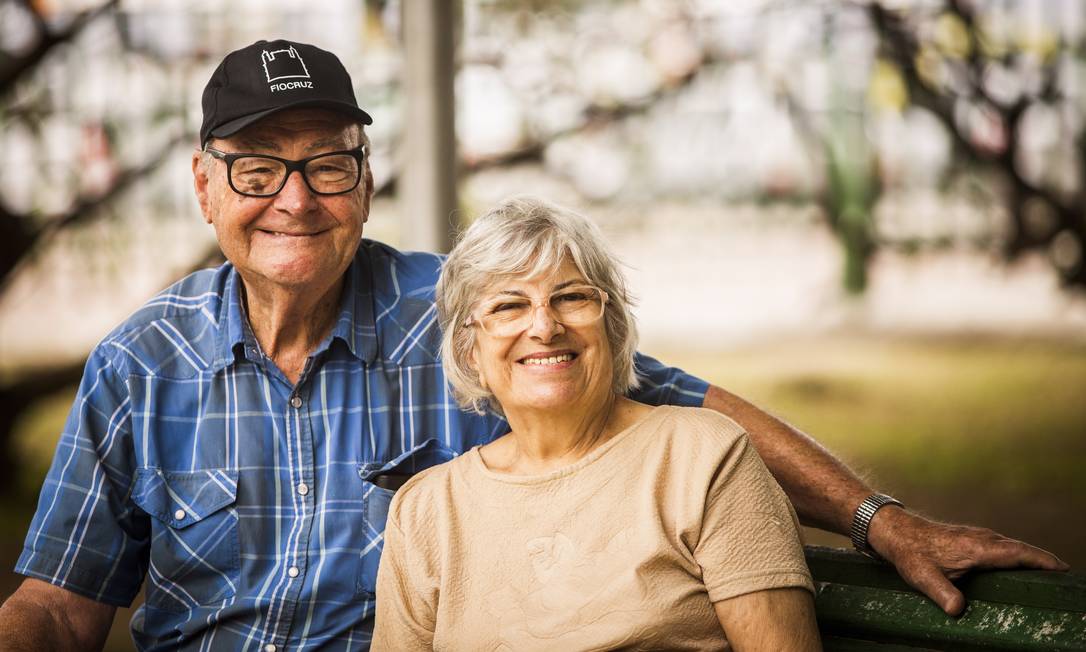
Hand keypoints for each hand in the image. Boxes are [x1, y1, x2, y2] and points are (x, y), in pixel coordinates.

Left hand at [866, 507, 1069, 616]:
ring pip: (1012, 546)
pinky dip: (1018, 554)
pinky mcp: (973, 538)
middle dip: (1044, 561)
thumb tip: (958, 610)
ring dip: (1032, 557)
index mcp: (977, 548)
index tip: (1062, 569)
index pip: (1018, 553)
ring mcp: (978, 536)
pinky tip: (1020, 566)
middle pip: (1021, 549)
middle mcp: (982, 539)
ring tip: (1050, 574)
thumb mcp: (923, 577)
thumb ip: (942, 594)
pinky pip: (1003, 546)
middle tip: (1064, 576)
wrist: (897, 531)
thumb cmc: (911, 553)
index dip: (1041, 561)